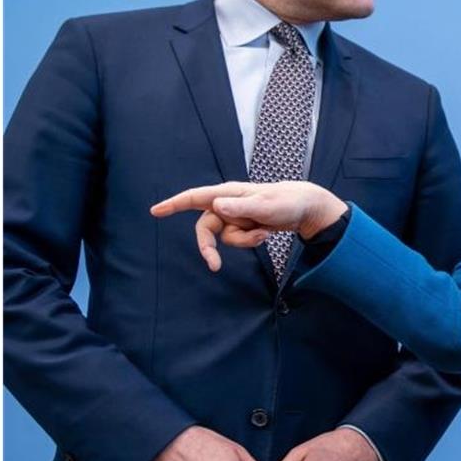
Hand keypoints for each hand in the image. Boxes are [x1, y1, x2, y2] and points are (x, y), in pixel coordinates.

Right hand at [150, 181, 348, 270]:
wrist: (305, 207)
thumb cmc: (287, 201)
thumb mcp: (266, 205)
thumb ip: (241, 207)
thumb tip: (217, 206)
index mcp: (229, 194)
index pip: (195, 198)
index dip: (174, 204)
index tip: (155, 211)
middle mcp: (228, 204)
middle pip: (206, 228)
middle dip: (209, 247)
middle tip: (214, 266)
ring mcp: (235, 215)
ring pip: (226, 237)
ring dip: (245, 241)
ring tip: (265, 231)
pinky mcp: (243, 225)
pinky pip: (239, 240)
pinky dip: (252, 240)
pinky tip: (267, 231)